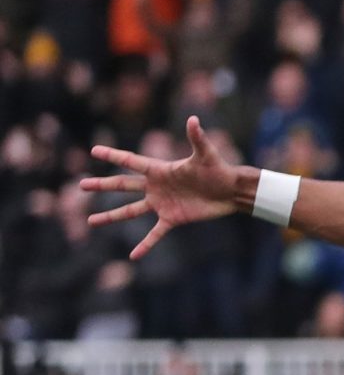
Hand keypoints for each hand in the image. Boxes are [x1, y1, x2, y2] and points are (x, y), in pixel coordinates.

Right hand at [82, 116, 242, 260]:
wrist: (231, 191)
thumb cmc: (218, 169)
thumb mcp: (206, 154)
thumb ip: (196, 138)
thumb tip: (193, 119)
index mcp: (159, 169)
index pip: (131, 161)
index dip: (113, 155)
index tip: (94, 150)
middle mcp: (156, 186)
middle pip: (123, 185)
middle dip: (103, 186)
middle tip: (82, 185)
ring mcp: (162, 203)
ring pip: (130, 211)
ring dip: (111, 216)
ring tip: (91, 220)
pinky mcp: (172, 218)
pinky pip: (155, 234)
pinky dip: (145, 245)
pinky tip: (133, 255)